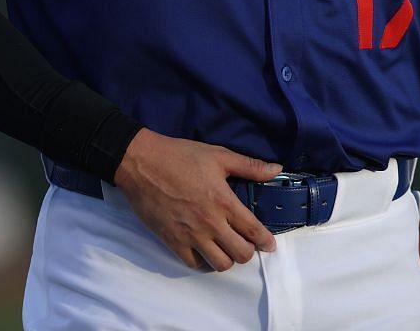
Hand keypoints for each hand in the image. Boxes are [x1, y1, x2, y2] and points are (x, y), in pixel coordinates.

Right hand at [111, 129, 283, 270]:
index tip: (270, 245)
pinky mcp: (171, 241)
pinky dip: (202, 261)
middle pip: (240, 254)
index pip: (253, 230)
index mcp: (224, 202)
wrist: (142, 164)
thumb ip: (250, 166)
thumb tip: (277, 169)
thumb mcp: (220, 156)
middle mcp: (210, 223)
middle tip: (246, 244)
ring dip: (227, 259)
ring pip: (219, 264)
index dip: (265, 241)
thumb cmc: (181, 157)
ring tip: (226, 248)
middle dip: (248, 251)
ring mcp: (190, 235)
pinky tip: (205, 251)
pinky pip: (193, 263)